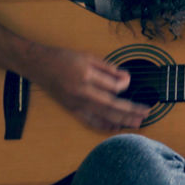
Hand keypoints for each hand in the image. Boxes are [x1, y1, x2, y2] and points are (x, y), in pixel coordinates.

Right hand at [23, 43, 146, 130]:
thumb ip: (108, 69)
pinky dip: (104, 126)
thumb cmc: (63, 58)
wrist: (38, 66)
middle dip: (130, 111)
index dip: (124, 85)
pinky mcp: (71, 109)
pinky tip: (115, 127)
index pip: (112, 87)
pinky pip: (90, 121)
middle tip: (146, 113)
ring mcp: (76, 104)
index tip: (129, 82)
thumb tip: (126, 79)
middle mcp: (81, 93)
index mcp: (86, 76)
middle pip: (111, 106)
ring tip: (137, 123)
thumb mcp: (88, 56)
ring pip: (103, 116)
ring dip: (121, 121)